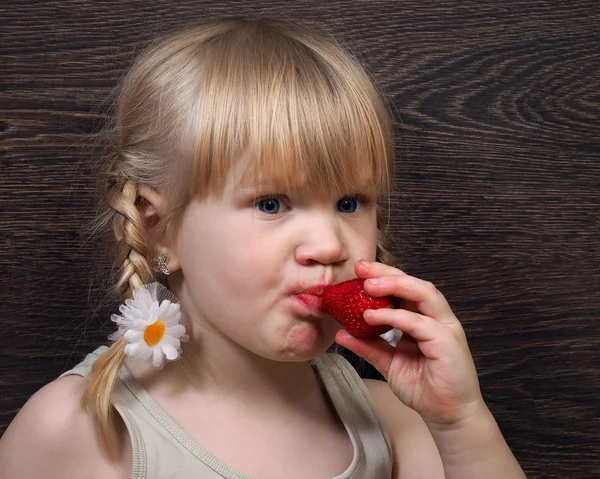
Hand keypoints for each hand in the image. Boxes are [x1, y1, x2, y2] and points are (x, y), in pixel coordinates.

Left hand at [336, 260, 484, 426]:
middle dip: (387, 272)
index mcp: (423, 318)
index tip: (359, 270)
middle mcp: (436, 318)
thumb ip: (368, 346)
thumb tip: (341, 333)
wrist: (446, 415)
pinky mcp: (448, 343)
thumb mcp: (388, 362)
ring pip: (423, 293)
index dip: (383, 276)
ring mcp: (445, 328)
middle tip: (361, 267)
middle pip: (414, 284)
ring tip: (368, 285)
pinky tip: (373, 316)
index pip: (404, 288)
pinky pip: (420, 323)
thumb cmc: (423, 387)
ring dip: (395, 285)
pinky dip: (395, 316)